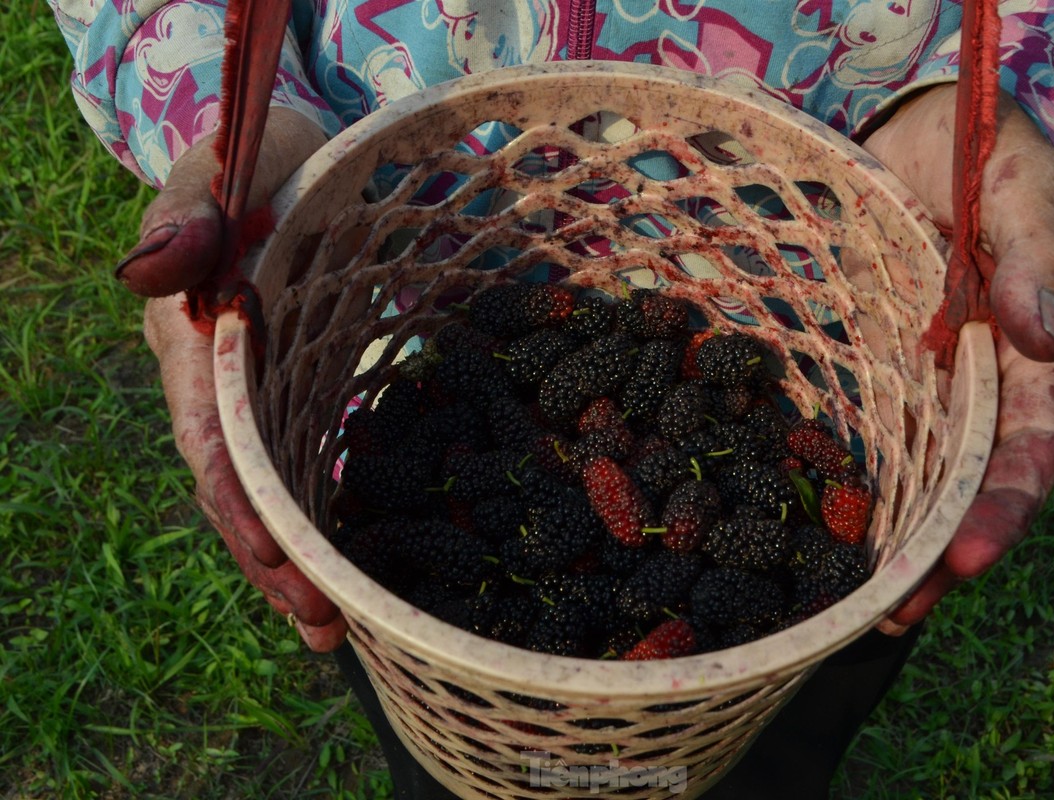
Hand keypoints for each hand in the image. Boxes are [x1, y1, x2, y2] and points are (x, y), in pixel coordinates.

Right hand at [121, 109, 345, 650]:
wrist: (285, 165)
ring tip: (337, 629)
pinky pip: (301, 466)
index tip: (277, 557)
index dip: (239, 498)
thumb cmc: (254, 163)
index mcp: (191, 340)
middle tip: (325, 628)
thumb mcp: (224, 172)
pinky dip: (322, 520)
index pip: (209, 434)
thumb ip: (189, 218)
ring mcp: (255, 397)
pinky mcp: (294, 396)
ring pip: (267, 492)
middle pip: (236, 487)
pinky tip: (353, 567)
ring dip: (297, 562)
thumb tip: (147, 271)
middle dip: (274, 561)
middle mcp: (216, 384)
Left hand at [861, 85, 1053, 633]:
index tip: (970, 558)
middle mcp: (980, 386)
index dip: (1005, 506)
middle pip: (969, 486)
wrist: (930, 136)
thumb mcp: (1022, 194)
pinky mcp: (873, 369)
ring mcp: (923, 383)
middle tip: (896, 613)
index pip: (1032, 446)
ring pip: (915, 476)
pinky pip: (863, 433)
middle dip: (939, 555)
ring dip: (891, 542)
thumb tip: (1049, 341)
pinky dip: (845, 483)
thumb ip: (1037, 262)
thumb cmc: (991, 159)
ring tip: (852, 605)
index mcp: (1033, 357)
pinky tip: (808, 525)